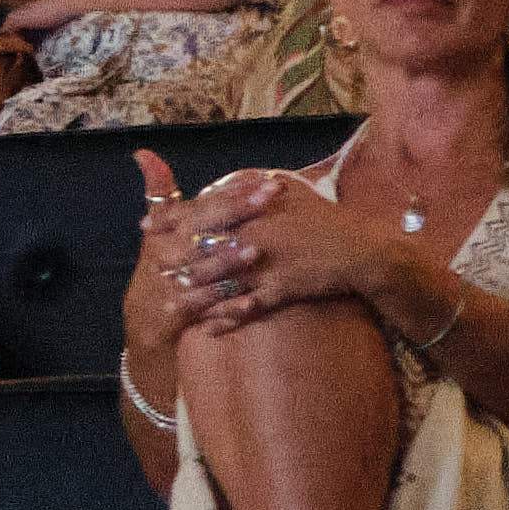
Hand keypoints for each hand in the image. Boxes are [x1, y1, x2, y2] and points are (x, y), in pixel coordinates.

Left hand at [161, 162, 393, 331]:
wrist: (363, 250)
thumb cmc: (329, 219)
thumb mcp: (292, 194)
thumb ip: (259, 188)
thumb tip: (238, 181)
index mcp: (251, 212)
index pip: (200, 213)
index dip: (170, 219)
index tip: (145, 225)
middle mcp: (252, 237)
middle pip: (203, 250)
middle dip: (176, 262)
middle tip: (153, 271)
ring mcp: (266, 266)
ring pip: (220, 282)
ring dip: (194, 294)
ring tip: (172, 303)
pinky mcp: (280, 290)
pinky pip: (248, 308)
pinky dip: (228, 319)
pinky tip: (210, 329)